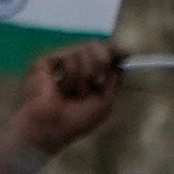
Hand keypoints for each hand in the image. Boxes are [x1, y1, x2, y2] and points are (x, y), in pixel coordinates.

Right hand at [5, 38, 122, 159]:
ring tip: (74, 93)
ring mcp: (60, 63)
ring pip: (84, 50)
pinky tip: (63, 87)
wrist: (51, 127)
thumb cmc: (75, 121)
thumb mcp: (104, 104)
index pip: (103, 55)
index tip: (126, 52)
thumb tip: (120, 64)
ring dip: (85, 75)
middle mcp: (76, 67)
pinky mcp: (47, 62)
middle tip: (98, 80)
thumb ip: (114, 83)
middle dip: (102, 61)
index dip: (115, 51)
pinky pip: (69, 55)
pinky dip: (71, 74)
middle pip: (95, 46)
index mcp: (89, 77)